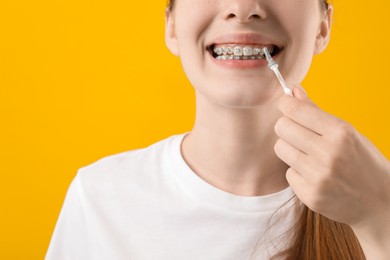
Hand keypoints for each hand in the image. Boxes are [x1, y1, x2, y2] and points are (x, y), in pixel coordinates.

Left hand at [274, 87, 389, 228]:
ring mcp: (318, 176)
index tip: (286, 106)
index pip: (295, 109)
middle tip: (299, 133)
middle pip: (281, 127)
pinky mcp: (310, 195)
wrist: (379, 201)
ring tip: (307, 155)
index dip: (286, 104)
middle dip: (287, 127)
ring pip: (280, 148)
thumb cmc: (362, 161)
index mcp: (340, 132)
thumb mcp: (347, 132)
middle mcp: (328, 153)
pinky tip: (314, 176)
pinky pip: (288, 173)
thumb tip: (293, 90)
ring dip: (290, 149)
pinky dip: (297, 173)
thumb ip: (316, 111)